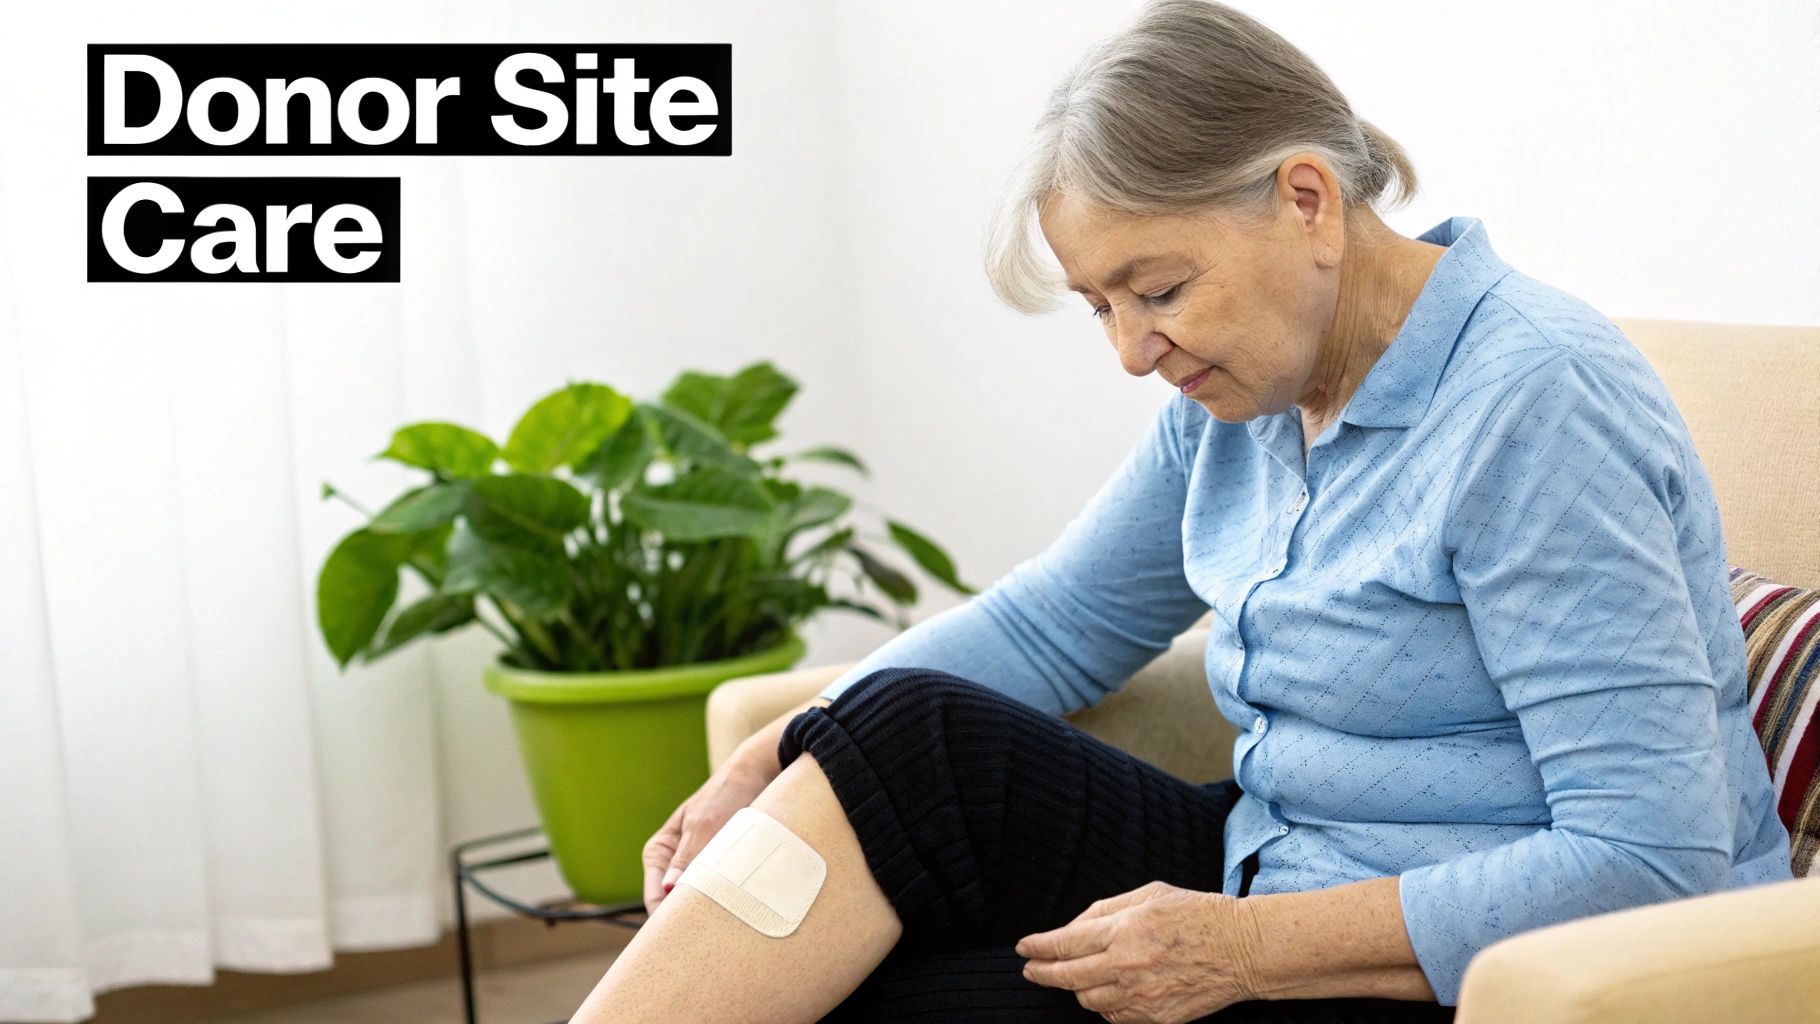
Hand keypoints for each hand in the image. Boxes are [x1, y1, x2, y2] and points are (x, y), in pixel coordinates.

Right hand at [641, 758, 771, 914]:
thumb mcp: (704, 825)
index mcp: (659, 851)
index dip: (667, 916)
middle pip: (673, 903)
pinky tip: (738, 902)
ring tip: (727, 911)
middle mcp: (674, 862)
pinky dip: (724, 897)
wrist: (756, 775)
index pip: (655, 895)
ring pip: (696, 899)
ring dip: (709, 906)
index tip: (686, 929)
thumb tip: (668, 889)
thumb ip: (687, 858)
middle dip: (688, 915)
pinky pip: (716, 891)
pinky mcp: (718, 868)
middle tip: (710, 928)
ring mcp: (696, 867)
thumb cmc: (725, 794)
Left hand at [1015, 880, 1260, 1023]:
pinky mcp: (1156, 1017)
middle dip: (1042, 973)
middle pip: (1067, 977)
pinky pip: (1114, 1016)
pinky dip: (1103, 1005)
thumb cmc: (1198, 914)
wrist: (1243, 950)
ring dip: (1074, 988)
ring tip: (1070, 978)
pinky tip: (1103, 992)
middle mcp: (1127, 966)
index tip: (1024, 947)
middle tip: (1030, 969)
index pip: (1065, 944)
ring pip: (1088, 1000)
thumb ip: (1106, 910)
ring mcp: (1141, 996)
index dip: (1038, 947)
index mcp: (1123, 930)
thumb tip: (1074, 928)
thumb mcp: (1149, 894)